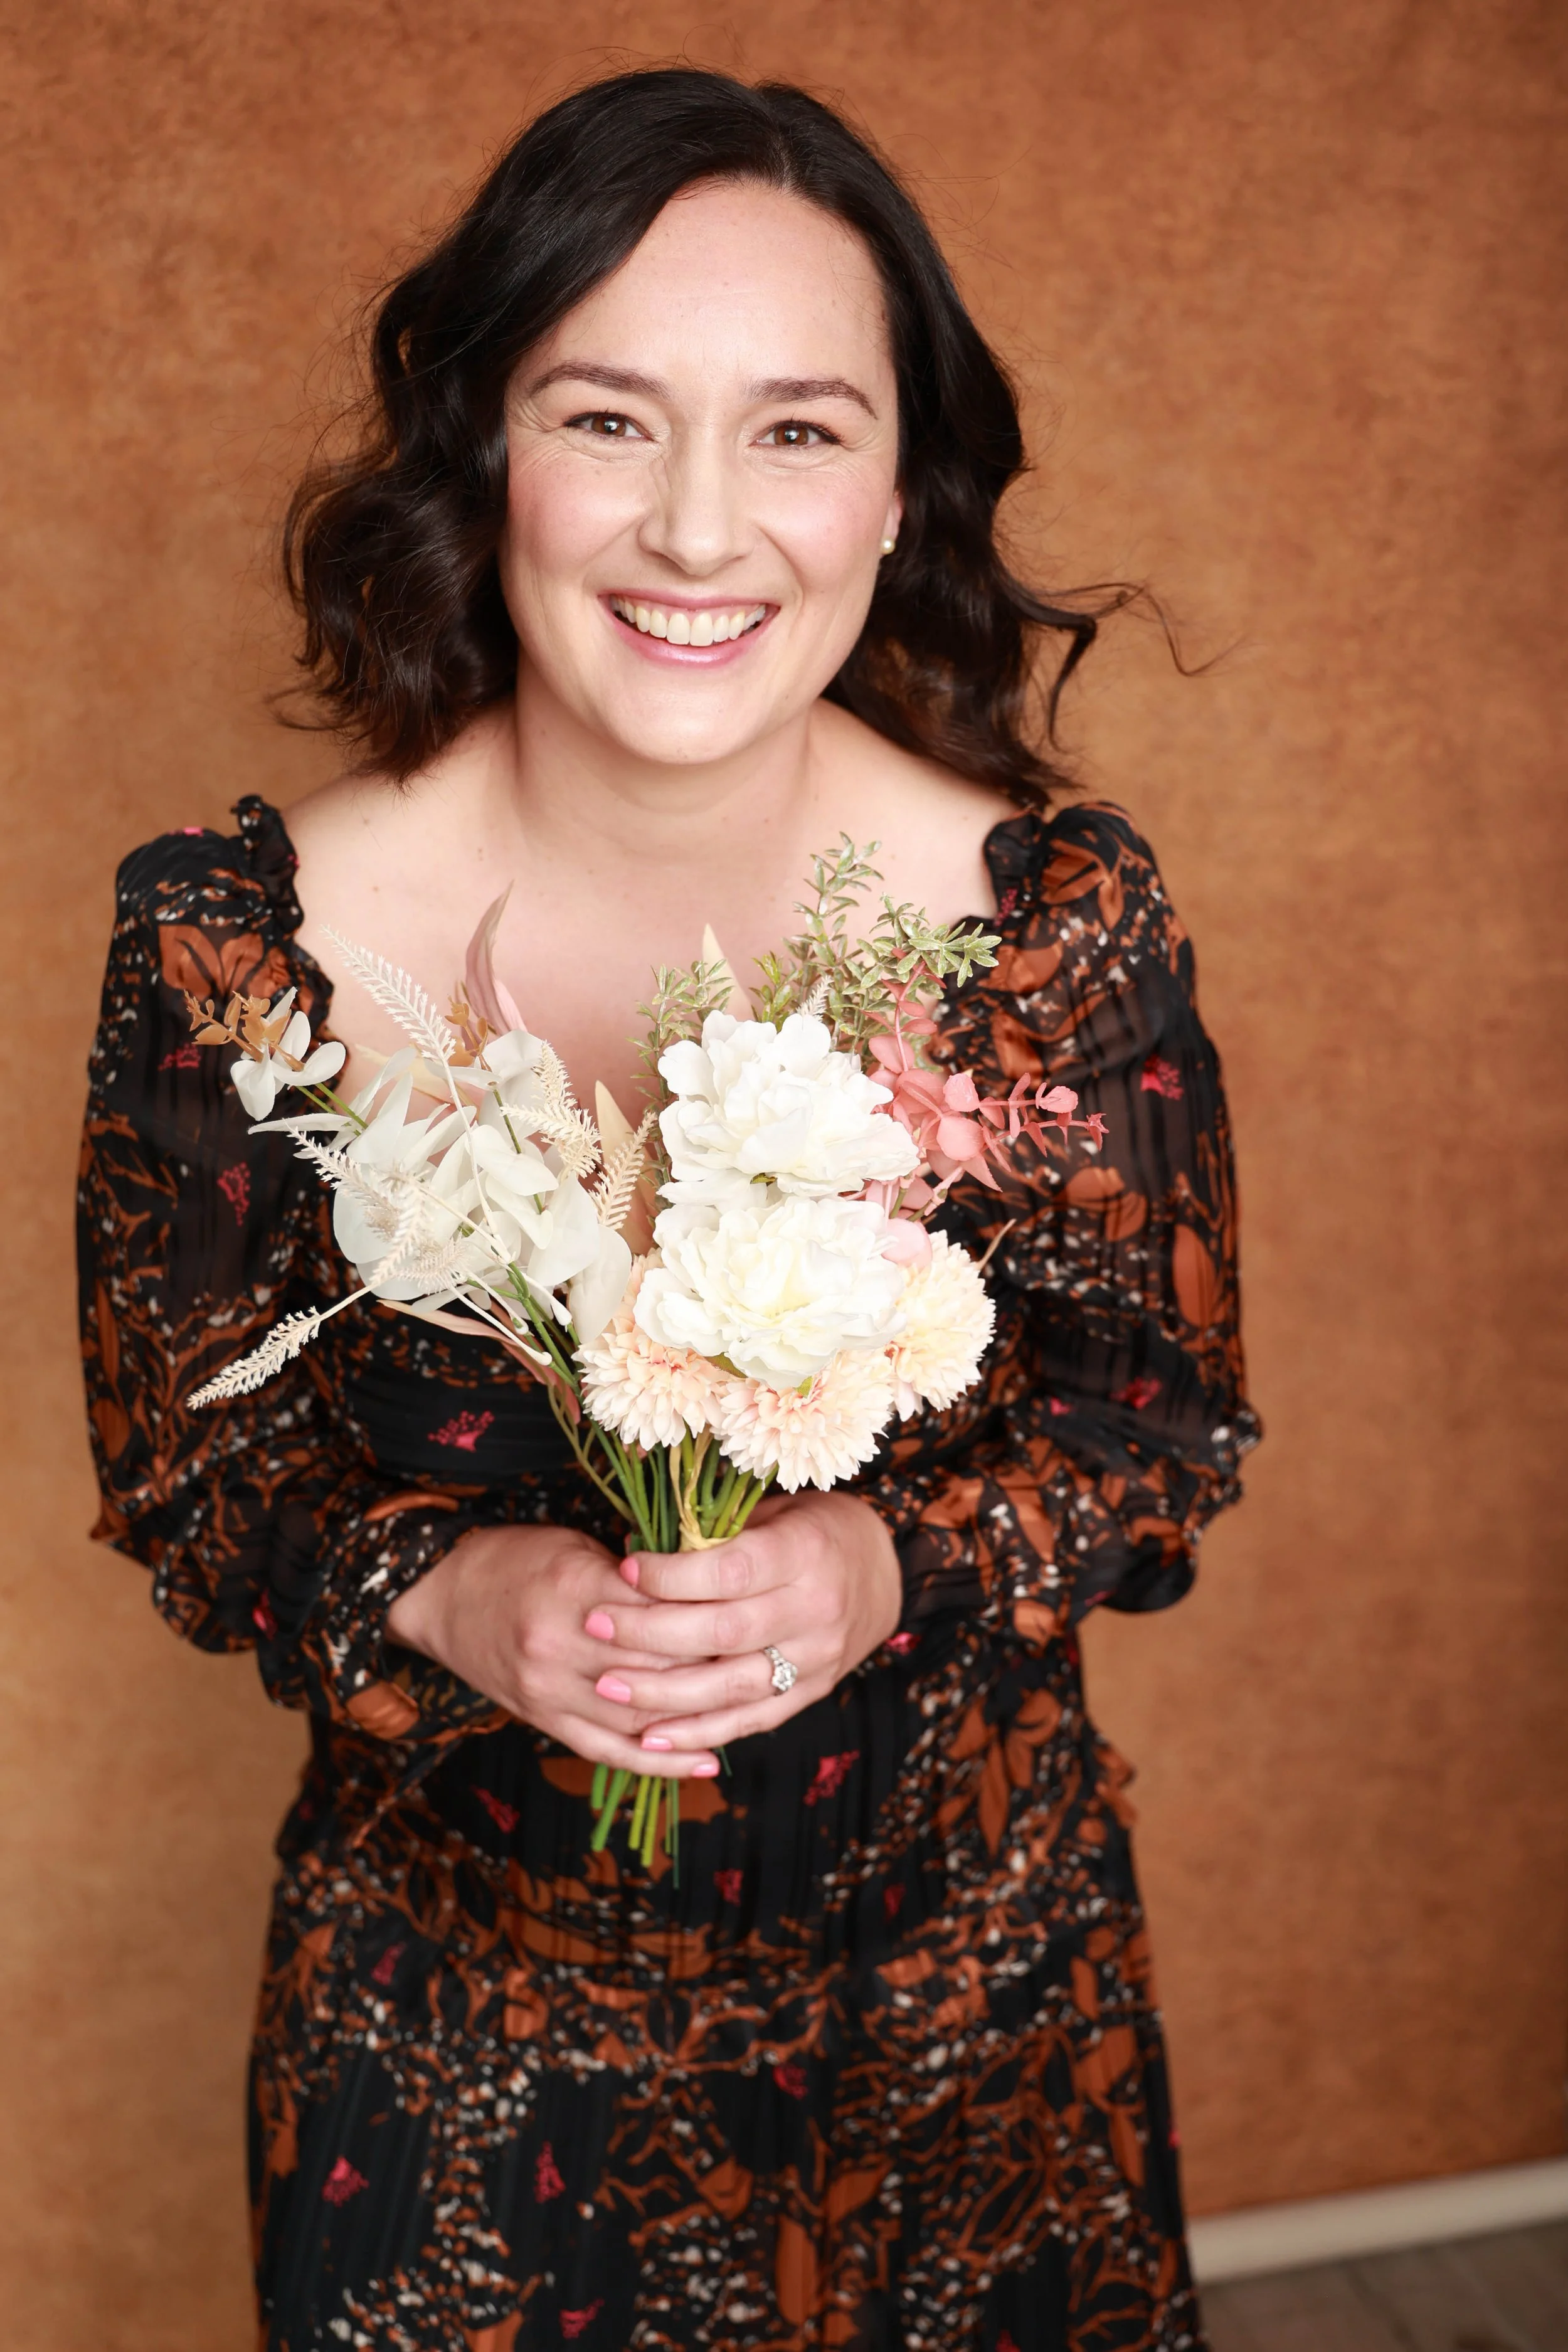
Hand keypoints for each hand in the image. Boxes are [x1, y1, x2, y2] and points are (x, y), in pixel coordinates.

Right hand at [385, 1522, 721, 1777]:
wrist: (441, 1595)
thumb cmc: (515, 1560)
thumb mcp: (574, 1546)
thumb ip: (633, 1576)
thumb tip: (703, 1594)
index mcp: (572, 1589)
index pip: (661, 1612)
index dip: (710, 1617)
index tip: (753, 1614)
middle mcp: (559, 1647)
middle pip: (656, 1668)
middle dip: (713, 1667)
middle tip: (763, 1660)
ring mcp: (549, 1692)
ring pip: (639, 1716)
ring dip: (697, 1716)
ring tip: (749, 1709)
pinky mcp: (543, 1720)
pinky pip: (609, 1751)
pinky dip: (660, 1760)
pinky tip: (705, 1760)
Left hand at [581, 1490, 901, 1753]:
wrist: (880, 1573)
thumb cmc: (809, 1528)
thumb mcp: (773, 1510)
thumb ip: (716, 1533)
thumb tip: (635, 1557)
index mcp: (807, 1552)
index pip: (732, 1571)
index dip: (672, 1575)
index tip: (624, 1568)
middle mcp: (816, 1610)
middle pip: (724, 1632)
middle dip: (650, 1633)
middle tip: (594, 1626)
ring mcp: (816, 1659)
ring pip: (732, 1686)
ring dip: (663, 1692)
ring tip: (606, 1687)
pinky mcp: (811, 1693)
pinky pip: (749, 1721)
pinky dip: (698, 1732)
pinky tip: (650, 1736)